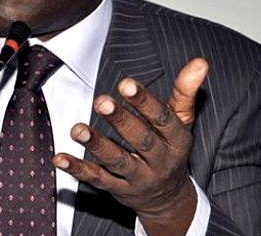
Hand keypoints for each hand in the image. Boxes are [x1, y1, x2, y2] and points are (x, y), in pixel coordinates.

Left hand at [53, 58, 207, 235]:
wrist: (168, 198)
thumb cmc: (170, 148)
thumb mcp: (181, 121)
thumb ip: (185, 91)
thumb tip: (200, 62)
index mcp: (176, 139)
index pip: (162, 119)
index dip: (144, 101)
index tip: (126, 84)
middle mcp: (160, 160)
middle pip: (140, 140)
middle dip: (120, 120)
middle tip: (101, 101)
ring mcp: (138, 178)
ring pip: (117, 161)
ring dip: (96, 145)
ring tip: (78, 129)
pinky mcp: (118, 190)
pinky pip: (97, 180)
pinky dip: (78, 170)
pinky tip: (60, 158)